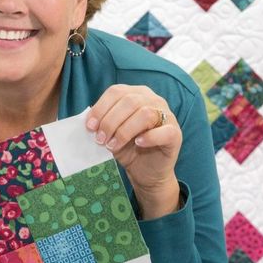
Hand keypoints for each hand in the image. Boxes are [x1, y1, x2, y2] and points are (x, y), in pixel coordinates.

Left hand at [86, 85, 182, 219]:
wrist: (145, 171)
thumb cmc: (127, 148)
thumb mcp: (110, 133)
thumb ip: (102, 123)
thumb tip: (87, 121)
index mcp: (135, 94)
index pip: (116, 91)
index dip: (101, 108)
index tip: (89, 126)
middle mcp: (153, 99)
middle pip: (129, 101)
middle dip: (110, 121)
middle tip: (100, 139)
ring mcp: (167, 115)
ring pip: (145, 114)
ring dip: (124, 131)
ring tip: (113, 146)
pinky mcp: (175, 133)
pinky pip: (164, 131)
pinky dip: (149, 137)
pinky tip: (138, 144)